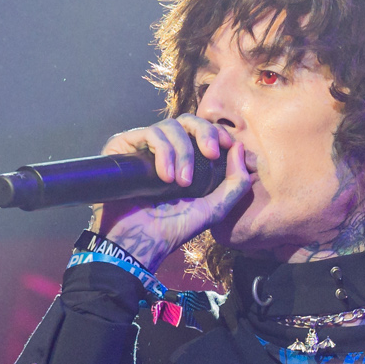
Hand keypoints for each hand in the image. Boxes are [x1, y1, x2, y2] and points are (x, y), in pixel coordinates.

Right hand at [91, 114, 252, 272]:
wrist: (140, 242)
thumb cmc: (172, 230)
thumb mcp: (214, 209)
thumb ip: (236, 184)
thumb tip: (239, 147)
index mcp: (185, 161)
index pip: (202, 131)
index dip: (216, 132)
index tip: (227, 147)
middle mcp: (164, 150)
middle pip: (188, 121)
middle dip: (205, 133)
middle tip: (212, 154)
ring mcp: (144, 147)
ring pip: (171, 126)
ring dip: (183, 152)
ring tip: (181, 183)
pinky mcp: (124, 146)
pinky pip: (151, 134)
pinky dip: (164, 152)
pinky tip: (165, 177)